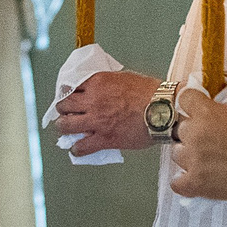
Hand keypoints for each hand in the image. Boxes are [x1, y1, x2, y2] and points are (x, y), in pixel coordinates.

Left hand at [49, 70, 163, 154]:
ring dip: (64, 127)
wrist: (163, 109)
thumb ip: (108, 83)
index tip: (67, 96)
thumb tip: (102, 88)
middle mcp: (92, 100)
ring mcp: (97, 121)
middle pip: (64, 104)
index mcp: (97, 83)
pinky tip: (76, 149)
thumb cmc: (150, 92)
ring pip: (66, 125)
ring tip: (66, 129)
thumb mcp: (125, 78)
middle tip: (65, 112)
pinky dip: (77, 149)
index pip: (70, 86)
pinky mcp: (104, 138)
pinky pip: (82, 146)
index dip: (67, 92)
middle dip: (62, 109)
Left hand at [168, 87, 226, 202]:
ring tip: (208, 161)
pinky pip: (176, 183)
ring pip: (177, 153)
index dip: (190, 104)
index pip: (183, 99)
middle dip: (193, 133)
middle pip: (180, 129)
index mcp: (206, 112)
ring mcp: (194, 159)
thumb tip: (205, 113)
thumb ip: (217, 112)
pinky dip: (184, 181)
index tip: (195, 110)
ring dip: (189, 156)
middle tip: (210, 141)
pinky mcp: (197, 183)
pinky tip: (196, 178)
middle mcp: (195, 134)